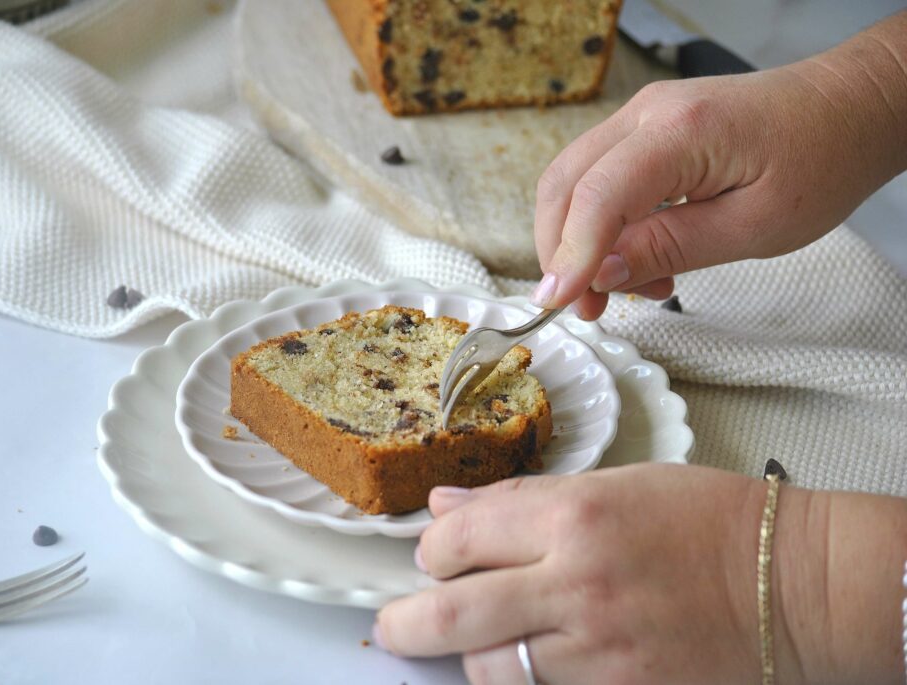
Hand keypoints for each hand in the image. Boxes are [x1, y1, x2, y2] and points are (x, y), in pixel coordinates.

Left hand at [373, 464, 805, 683]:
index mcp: (576, 515)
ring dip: (470, 656)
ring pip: (492, 669)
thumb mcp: (615, 483)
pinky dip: (521, 682)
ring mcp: (601, 650)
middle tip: (394, 627)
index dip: (432, 548)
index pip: (460, 537)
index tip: (434, 554)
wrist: (797, 584)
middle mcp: (578, 583)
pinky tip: (526, 662)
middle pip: (454, 616)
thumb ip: (521, 498)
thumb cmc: (709, 519)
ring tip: (474, 640)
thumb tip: (446, 506)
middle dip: (406, 625)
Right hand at [530, 14, 906, 319]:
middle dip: (561, 252)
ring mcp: (642, 115)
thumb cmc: (819, 161)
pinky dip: (600, 225)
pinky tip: (641, 260)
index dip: (571, 255)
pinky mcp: (644, 128)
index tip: (557, 304)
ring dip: (578, 241)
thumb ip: (672, 247)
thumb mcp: (754, 225)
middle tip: (584, 307)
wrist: (846, 108)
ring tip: (627, 289)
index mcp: (682, 132)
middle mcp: (648, 112)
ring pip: (573, 181)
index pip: (598, 196)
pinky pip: (599, 177)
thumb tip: (603, 273)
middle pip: (565, 184)